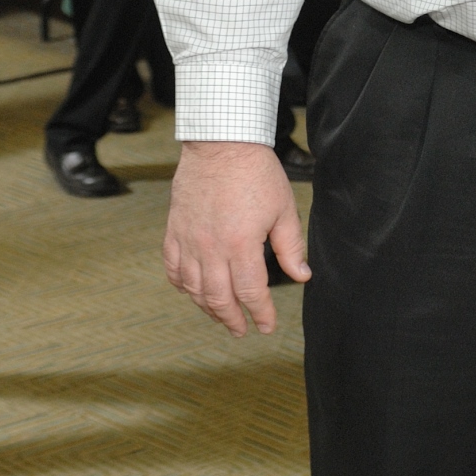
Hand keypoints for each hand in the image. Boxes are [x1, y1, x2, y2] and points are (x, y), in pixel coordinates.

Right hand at [165, 141, 308, 335]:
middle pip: (219, 298)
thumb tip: (302, 276)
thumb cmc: (257, 173)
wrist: (221, 144)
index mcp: (241, 244)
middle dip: (233, 319)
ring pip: (193, 288)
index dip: (260, 313)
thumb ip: (291, 247)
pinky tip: (192, 292)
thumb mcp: (284, 209)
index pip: (251, 292)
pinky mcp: (174, 230)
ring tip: (221, 317)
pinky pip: (173, 268)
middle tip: (243, 330)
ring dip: (208, 308)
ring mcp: (189, 240)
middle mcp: (211, 248)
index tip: (266, 326)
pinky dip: (182, 285)